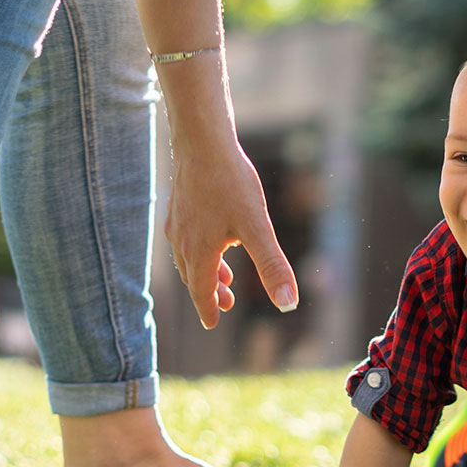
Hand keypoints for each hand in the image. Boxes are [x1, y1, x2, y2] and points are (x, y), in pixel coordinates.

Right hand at [164, 133, 298, 329]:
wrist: (202, 142)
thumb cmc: (231, 183)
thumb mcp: (257, 227)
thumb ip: (272, 266)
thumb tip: (288, 304)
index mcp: (200, 251)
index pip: (202, 291)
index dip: (208, 309)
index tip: (212, 324)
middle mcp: (183, 241)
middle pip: (194, 277)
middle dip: (209, 293)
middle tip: (225, 304)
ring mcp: (178, 222)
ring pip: (189, 257)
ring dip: (205, 271)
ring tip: (224, 276)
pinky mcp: (178, 204)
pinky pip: (186, 237)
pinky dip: (200, 249)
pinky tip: (215, 236)